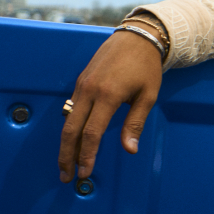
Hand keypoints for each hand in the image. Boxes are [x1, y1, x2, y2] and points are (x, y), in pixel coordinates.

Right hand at [59, 29, 163, 181]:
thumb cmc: (146, 67)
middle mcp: (90, 91)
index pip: (92, 133)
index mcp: (108, 95)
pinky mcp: (80, 82)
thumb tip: (129, 149)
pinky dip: (69, 128)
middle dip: (67, 156)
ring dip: (65, 144)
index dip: (87, 155)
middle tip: (66, 176)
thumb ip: (135, 123)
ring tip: (66, 164)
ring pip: (67, 120)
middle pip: (71, 130)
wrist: (137, 37)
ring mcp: (82, 86)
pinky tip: (71, 141)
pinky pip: (71, 109)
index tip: (86, 172)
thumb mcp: (148, 96)